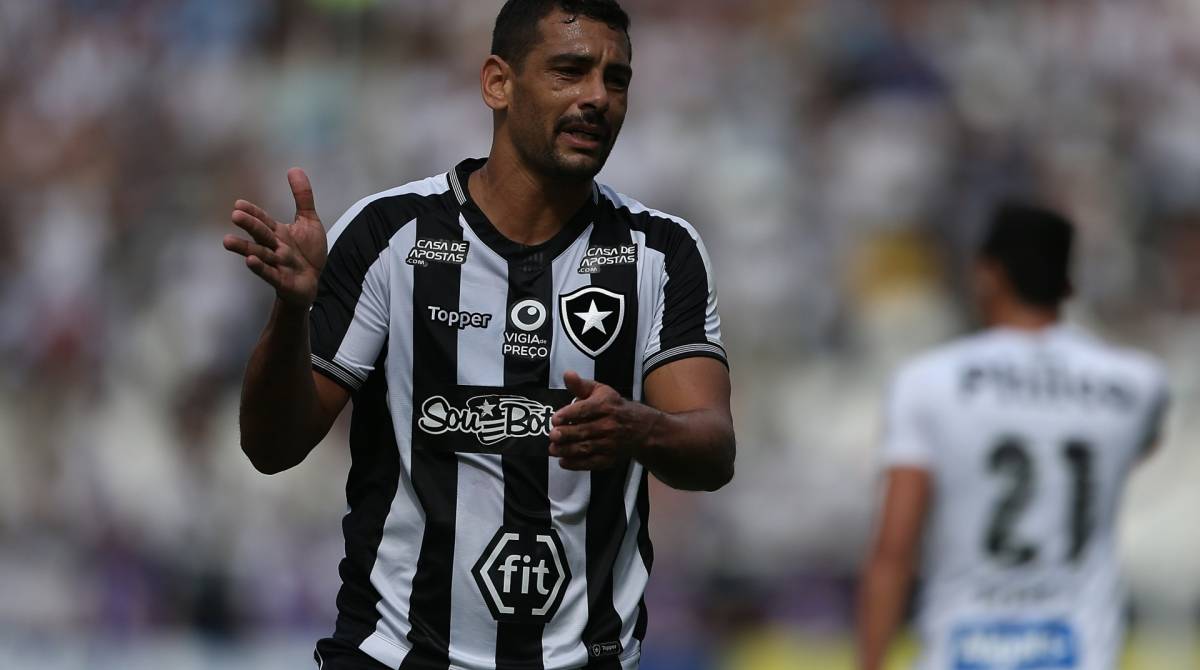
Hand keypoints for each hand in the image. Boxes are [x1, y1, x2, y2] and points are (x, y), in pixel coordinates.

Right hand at [223, 168, 326, 307]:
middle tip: (235, 215)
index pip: (263, 220)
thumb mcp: (309, 221)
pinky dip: (260, 268)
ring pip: (259, 254)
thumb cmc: (307, 252)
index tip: (239, 204)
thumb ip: (302, 197)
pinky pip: (270, 274)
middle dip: (249, 225)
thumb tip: (294, 168)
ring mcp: (277, 264)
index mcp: (278, 232)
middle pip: (260, 234)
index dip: (253, 212)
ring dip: (244, 248)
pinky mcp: (282, 281)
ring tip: (227, 241)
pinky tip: (249, 261)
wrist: (312, 283)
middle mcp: (274, 247)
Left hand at [549, 371, 658, 469]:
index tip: (555, 419)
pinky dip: (576, 464)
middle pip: (585, 431)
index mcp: (606, 405)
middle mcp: (610, 425)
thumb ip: (581, 385)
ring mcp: (611, 444)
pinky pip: (592, 463)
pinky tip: (563, 462)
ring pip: (587, 448)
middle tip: (552, 435)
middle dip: (566, 434)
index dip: (569, 414)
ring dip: (567, 450)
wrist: (641, 429)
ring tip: (552, 449)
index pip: (586, 410)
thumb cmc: (614, 407)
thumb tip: (567, 374)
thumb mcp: (600, 391)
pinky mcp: (610, 459)